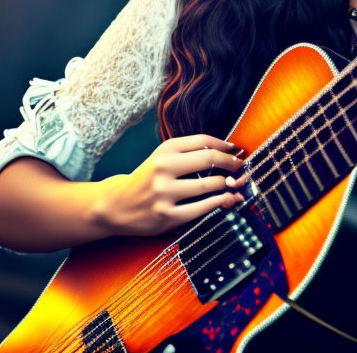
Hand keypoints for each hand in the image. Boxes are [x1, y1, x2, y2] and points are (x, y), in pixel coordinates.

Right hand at [96, 133, 248, 236]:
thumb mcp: (162, 158)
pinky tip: (228, 199)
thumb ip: (190, 152)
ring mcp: (164, 193)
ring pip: (209, 185)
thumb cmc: (147, 178)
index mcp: (164, 150)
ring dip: (228, 184)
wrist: (115, 205)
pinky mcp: (167, 215)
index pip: (204, 141)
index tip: (237, 150)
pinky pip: (202, 208)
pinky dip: (220, 203)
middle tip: (242, 166)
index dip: (225, 145)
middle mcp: (163, 168)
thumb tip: (229, 152)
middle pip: (210, 159)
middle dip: (232, 163)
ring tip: (236, 184)